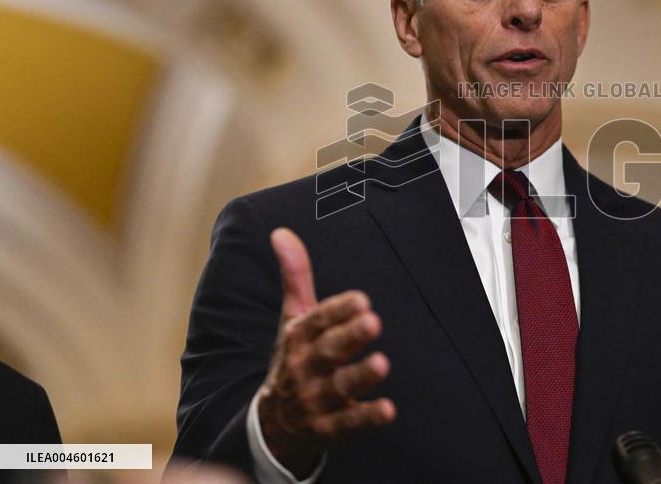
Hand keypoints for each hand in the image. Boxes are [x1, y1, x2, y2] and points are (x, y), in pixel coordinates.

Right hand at [257, 228, 395, 477]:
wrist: (272, 423)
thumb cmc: (293, 359)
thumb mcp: (292, 318)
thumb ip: (295, 276)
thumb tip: (282, 232)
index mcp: (298, 338)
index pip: (318, 321)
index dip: (338, 310)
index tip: (361, 299)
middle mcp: (305, 367)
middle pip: (328, 351)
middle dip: (349, 337)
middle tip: (373, 321)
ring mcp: (316, 399)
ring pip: (339, 387)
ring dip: (360, 376)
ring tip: (382, 363)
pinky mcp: (328, 427)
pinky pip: (348, 423)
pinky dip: (366, 417)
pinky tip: (387, 409)